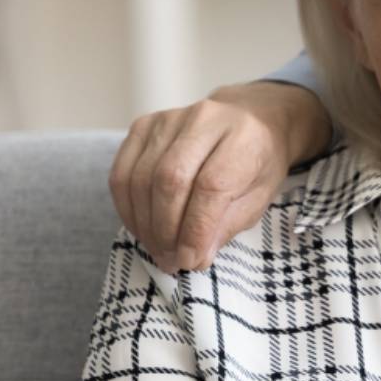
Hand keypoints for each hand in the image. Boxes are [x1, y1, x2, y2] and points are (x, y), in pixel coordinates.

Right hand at [109, 81, 331, 271]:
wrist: (248, 119)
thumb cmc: (256, 164)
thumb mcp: (258, 198)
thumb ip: (227, 225)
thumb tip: (194, 256)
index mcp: (243, 137)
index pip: (211, 186)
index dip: (196, 230)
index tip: (191, 260)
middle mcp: (205, 120)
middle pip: (170, 180)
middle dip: (167, 230)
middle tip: (172, 260)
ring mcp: (170, 119)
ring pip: (142, 178)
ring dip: (146, 224)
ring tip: (159, 250)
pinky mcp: (144, 125)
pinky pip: (122, 172)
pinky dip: (128, 208)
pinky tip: (142, 229)